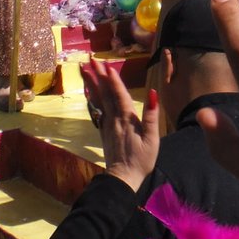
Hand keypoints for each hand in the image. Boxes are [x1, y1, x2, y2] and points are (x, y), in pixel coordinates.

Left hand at [80, 59, 159, 189]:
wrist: (122, 178)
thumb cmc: (141, 159)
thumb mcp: (152, 139)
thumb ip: (151, 116)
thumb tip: (153, 93)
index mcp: (126, 119)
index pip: (119, 94)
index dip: (113, 79)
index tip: (106, 65)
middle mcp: (113, 118)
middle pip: (105, 93)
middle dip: (99, 75)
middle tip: (91, 60)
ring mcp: (106, 124)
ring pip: (98, 99)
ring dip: (92, 83)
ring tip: (85, 69)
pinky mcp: (103, 130)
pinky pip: (97, 109)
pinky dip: (92, 97)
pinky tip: (89, 92)